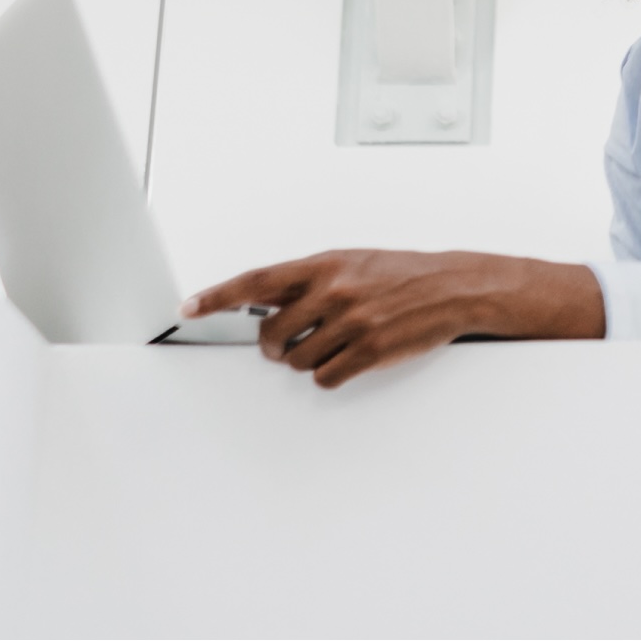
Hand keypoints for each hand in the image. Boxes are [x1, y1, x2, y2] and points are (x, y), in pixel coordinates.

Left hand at [181, 249, 604, 387]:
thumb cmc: (398, 272)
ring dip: (305, 361)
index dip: (218, 296)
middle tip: (287, 343)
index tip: (190, 305)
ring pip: (296, 362)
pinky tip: (346, 359)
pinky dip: (329, 374)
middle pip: (271, 336)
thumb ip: (308, 280)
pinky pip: (324, 378)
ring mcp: (351, 323)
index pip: (256, 281)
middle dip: (273, 346)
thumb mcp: (350, 261)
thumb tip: (267, 303)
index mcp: (323, 265)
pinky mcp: (368, 352)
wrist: (450, 285)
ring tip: (331, 344)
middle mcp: (333, 291)